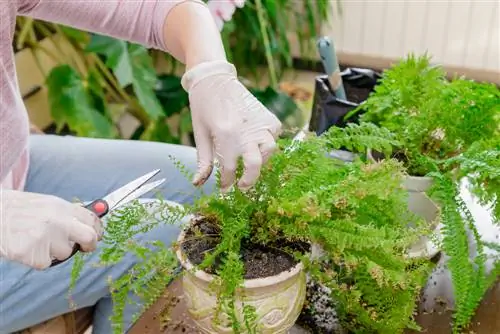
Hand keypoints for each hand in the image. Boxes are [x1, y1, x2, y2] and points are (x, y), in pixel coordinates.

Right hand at [0, 190, 101, 268]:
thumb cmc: (19, 211)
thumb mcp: (47, 204)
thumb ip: (68, 214)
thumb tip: (89, 223)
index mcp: (62, 207)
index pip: (91, 219)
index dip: (97, 229)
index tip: (97, 235)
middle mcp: (58, 222)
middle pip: (89, 237)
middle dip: (90, 245)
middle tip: (85, 248)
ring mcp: (46, 238)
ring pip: (65, 253)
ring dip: (56, 251)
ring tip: (38, 240)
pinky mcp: (34, 255)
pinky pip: (47, 263)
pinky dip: (39, 259)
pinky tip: (28, 247)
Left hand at [181, 60, 281, 191]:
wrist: (214, 78)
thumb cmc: (203, 107)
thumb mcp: (200, 134)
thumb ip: (203, 161)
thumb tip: (198, 183)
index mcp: (225, 136)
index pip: (229, 170)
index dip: (226, 183)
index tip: (224, 189)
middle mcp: (245, 131)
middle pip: (255, 166)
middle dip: (248, 181)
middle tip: (242, 186)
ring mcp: (259, 123)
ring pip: (269, 152)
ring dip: (261, 162)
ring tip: (249, 164)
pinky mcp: (268, 116)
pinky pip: (275, 136)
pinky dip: (269, 144)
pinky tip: (258, 146)